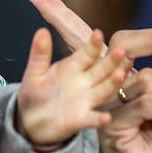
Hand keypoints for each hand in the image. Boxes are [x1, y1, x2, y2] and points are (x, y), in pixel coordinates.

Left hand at [14, 27, 129, 148]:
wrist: (30, 122)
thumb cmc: (35, 94)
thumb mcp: (35, 72)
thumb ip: (40, 53)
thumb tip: (41, 30)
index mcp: (73, 67)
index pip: (87, 54)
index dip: (93, 45)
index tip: (98, 34)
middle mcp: (85, 82)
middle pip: (102, 70)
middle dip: (112, 61)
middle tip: (121, 50)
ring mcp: (85, 101)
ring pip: (104, 90)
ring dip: (113, 83)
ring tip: (120, 75)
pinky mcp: (81, 120)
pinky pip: (93, 119)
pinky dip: (100, 119)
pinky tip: (106, 117)